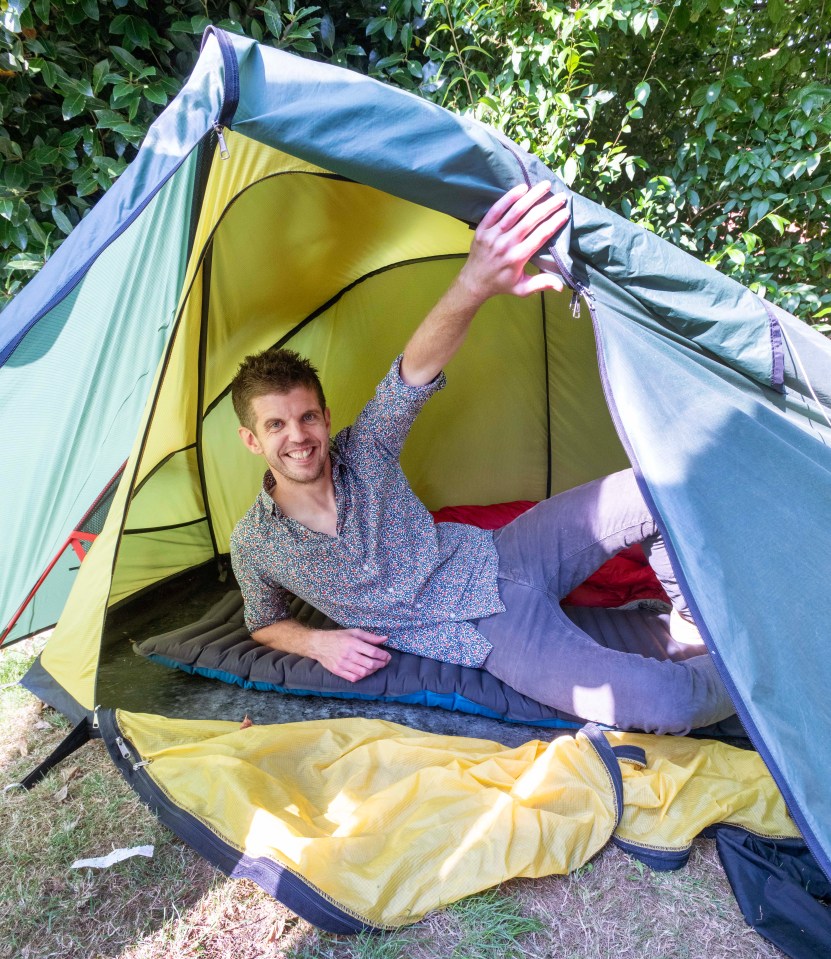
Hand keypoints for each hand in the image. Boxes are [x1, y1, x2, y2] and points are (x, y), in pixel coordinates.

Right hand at [310, 628, 390, 681]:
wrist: (318, 645)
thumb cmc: (338, 637)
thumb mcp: (354, 632)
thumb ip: (370, 637)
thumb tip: (385, 638)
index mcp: (352, 643)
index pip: (373, 652)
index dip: (383, 656)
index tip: (387, 656)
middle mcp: (348, 654)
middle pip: (370, 664)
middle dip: (381, 664)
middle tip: (384, 662)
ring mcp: (343, 664)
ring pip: (363, 673)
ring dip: (373, 671)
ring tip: (375, 666)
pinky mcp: (338, 672)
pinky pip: (354, 678)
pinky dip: (362, 676)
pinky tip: (365, 671)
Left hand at [457, 182, 568, 304]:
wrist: (473, 282)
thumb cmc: (501, 284)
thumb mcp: (522, 289)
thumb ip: (541, 284)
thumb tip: (561, 287)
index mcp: (518, 257)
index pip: (541, 235)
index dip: (555, 222)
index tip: (566, 212)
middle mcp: (506, 244)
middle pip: (531, 219)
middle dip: (548, 206)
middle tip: (561, 196)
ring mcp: (493, 235)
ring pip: (515, 211)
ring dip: (532, 196)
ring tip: (545, 185)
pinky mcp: (482, 228)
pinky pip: (496, 209)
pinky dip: (508, 197)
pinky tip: (522, 188)